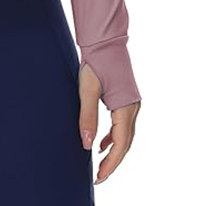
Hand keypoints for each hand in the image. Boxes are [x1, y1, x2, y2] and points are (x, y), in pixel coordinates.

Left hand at [78, 62, 140, 184]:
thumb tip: (87, 146)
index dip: (111, 163)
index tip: (99, 177)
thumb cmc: (95, 62)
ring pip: (125, 135)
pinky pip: (122, 125)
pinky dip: (113, 137)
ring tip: (100, 165)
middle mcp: (133, 108)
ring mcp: (131, 103)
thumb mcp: (87, 90)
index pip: (121, 144)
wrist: (105, 41)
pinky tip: (102, 144)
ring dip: (114, 151)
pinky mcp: (126, 99)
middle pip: (126, 143)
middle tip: (99, 177)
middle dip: (113, 162)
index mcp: (125, 107)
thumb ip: (87, 117)